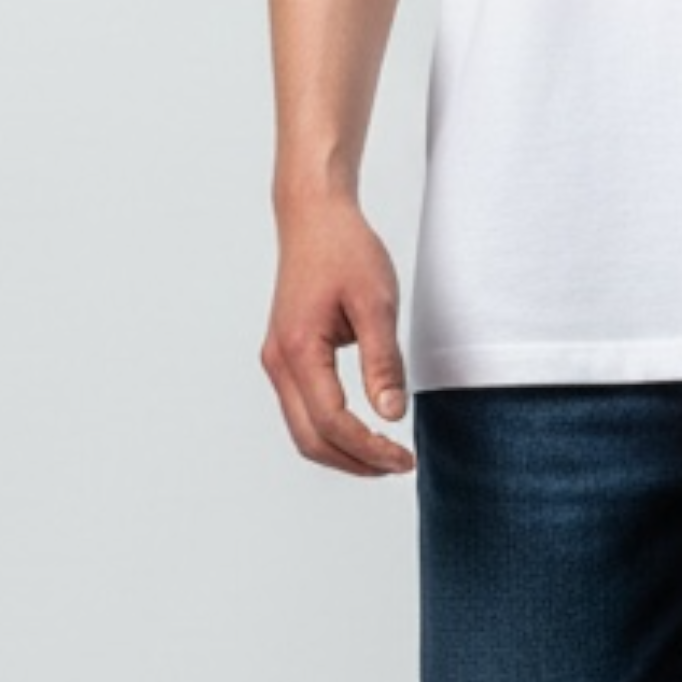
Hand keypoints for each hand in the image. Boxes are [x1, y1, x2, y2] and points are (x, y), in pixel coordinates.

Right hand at [260, 192, 416, 475]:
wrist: (314, 217)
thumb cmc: (344, 250)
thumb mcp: (376, 303)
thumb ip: (383, 362)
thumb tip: (392, 415)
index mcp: (299, 350)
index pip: (332, 423)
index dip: (369, 449)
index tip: (405, 458)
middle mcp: (279, 361)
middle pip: (310, 439)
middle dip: (355, 462)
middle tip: (399, 464)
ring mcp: (277, 360)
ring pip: (302, 430)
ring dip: (342, 451)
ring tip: (385, 455)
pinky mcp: (285, 356)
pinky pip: (302, 411)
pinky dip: (330, 431)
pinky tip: (363, 430)